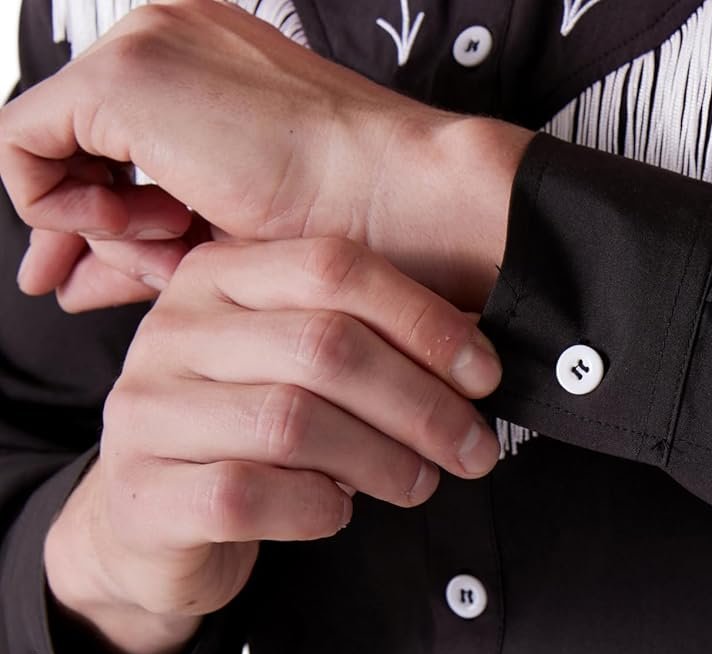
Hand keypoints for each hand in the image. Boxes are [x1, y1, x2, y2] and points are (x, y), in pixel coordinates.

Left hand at [0, 0, 531, 311]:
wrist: (406, 203)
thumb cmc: (361, 229)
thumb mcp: (231, 243)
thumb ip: (151, 249)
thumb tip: (75, 283)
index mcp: (214, 68)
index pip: (114, 137)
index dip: (94, 213)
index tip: (91, 275)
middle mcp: (171, 40)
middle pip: (75, 142)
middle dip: (74, 229)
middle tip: (76, 287)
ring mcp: (146, 48)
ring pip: (51, 147)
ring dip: (97, 227)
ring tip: (173, 254)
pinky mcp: (123, 80)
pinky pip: (23, 147)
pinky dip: (68, 210)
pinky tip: (154, 233)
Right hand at [43, 235, 503, 653]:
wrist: (153, 529)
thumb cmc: (246, 441)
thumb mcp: (298, 374)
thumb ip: (366, 348)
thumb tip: (475, 361)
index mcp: (216, 279)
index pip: (332, 267)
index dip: (424, 323)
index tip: (484, 377)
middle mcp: (171, 332)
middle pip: (325, 346)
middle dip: (422, 405)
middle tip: (472, 449)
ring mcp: (147, 413)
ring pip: (292, 421)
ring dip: (382, 460)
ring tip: (417, 483)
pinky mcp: (145, 494)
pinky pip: (247, 493)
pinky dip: (315, 507)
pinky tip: (335, 510)